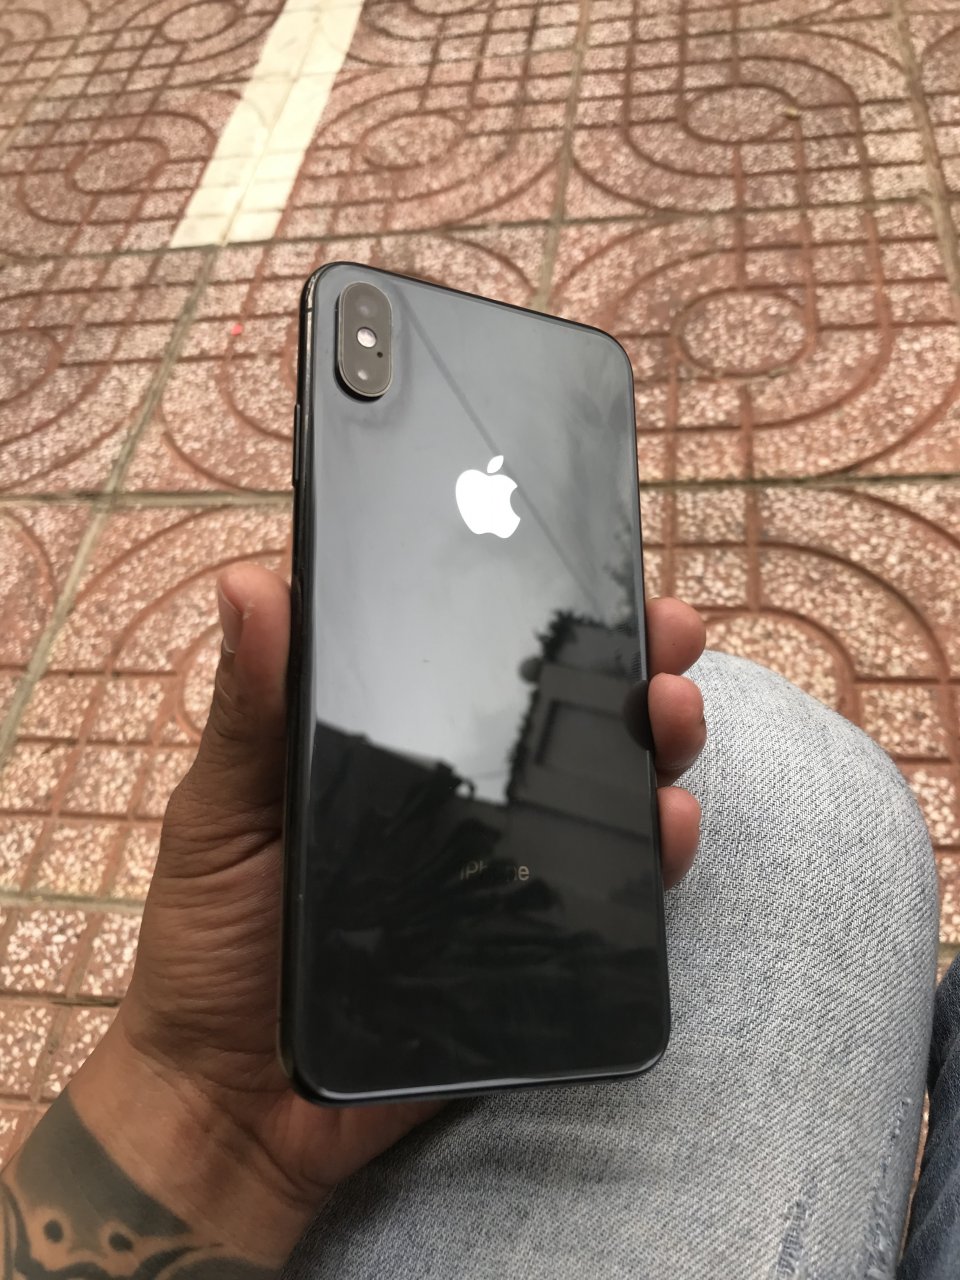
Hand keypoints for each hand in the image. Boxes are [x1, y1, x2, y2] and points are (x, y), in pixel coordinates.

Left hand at [70, 565, 706, 1265]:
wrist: (236, 1103)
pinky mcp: (532, 944)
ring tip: (672, 714)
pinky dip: (653, 853)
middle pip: (563, 720)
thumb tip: (247, 579)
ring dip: (658, 743)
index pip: (477, 665)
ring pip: (604, 794)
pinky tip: (669, 822)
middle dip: (628, 664)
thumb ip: (249, 708)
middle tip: (664, 632)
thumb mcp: (223, 812)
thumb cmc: (214, 944)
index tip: (587, 570)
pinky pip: (609, 894)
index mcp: (392, 750)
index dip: (537, 615)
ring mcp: (505, 871)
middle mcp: (464, 800)